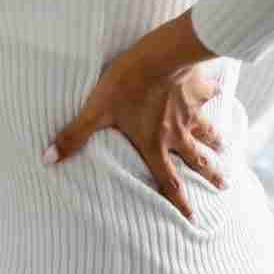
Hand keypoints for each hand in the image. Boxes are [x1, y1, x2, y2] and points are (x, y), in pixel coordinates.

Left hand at [42, 52, 228, 220]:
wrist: (159, 56)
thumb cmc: (126, 85)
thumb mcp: (96, 110)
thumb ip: (74, 136)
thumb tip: (47, 160)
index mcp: (154, 144)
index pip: (168, 181)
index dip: (179, 202)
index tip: (192, 217)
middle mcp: (177, 134)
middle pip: (198, 160)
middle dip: (211, 174)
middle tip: (224, 185)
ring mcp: (191, 113)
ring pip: (209, 133)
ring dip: (218, 143)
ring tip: (226, 149)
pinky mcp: (199, 90)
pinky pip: (211, 95)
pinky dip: (216, 94)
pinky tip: (221, 90)